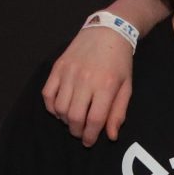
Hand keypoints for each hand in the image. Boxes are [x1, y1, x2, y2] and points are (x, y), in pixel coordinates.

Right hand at [42, 24, 138, 144]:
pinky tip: (59, 109)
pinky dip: (51, 106)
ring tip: (72, 121)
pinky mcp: (58, 67)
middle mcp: (86, 80)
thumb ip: (118, 112)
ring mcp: (69, 73)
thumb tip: (110, 136)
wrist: (107, 32)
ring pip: (59, 107)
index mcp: (106, 86)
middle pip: (74, 117)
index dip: (90, 136)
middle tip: (81, 133)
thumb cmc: (120, 62)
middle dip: (77, 131)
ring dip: (64, 120)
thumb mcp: (126, 87)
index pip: (94, 120)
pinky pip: (47, 93)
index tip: (89, 142)